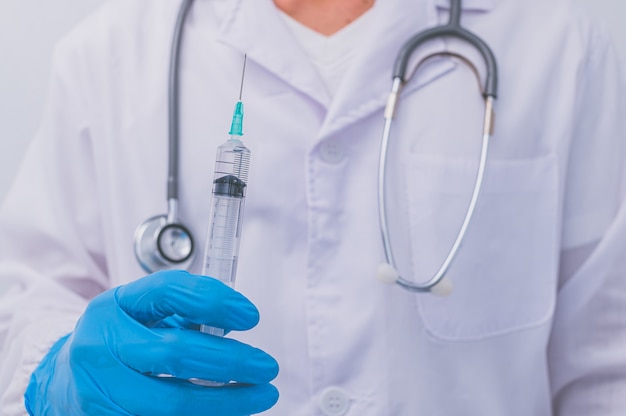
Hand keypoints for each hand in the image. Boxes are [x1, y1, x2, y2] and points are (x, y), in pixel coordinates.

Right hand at [24, 270, 278, 414]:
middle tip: (266, 365)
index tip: (251, 315)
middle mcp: (101, 348)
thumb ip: (182, 308)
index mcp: (112, 308)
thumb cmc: (116, 340)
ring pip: (174, 402)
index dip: (215, 301)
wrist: (65, 382)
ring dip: (227, 401)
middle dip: (232, 360)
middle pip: (176, 353)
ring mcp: (101, 392)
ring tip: (262, 395)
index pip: (168, 293)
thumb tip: (233, 320)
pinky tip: (229, 411)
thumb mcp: (139, 311)